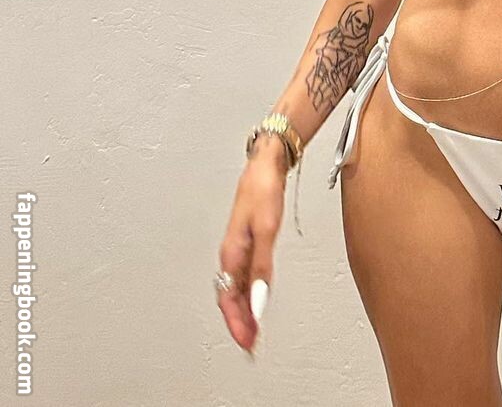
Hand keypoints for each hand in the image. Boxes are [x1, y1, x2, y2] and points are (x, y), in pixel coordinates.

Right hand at [216, 147, 286, 353]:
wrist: (266, 163)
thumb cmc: (263, 189)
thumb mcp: (267, 229)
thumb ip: (262, 267)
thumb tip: (259, 300)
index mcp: (231, 253)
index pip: (229, 298)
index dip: (237, 323)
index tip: (247, 342)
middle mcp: (231, 253)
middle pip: (230, 297)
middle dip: (239, 323)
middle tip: (251, 345)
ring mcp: (239, 247)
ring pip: (235, 288)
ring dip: (243, 310)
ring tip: (253, 330)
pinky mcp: (248, 241)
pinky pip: (243, 276)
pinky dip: (248, 293)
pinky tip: (256, 299)